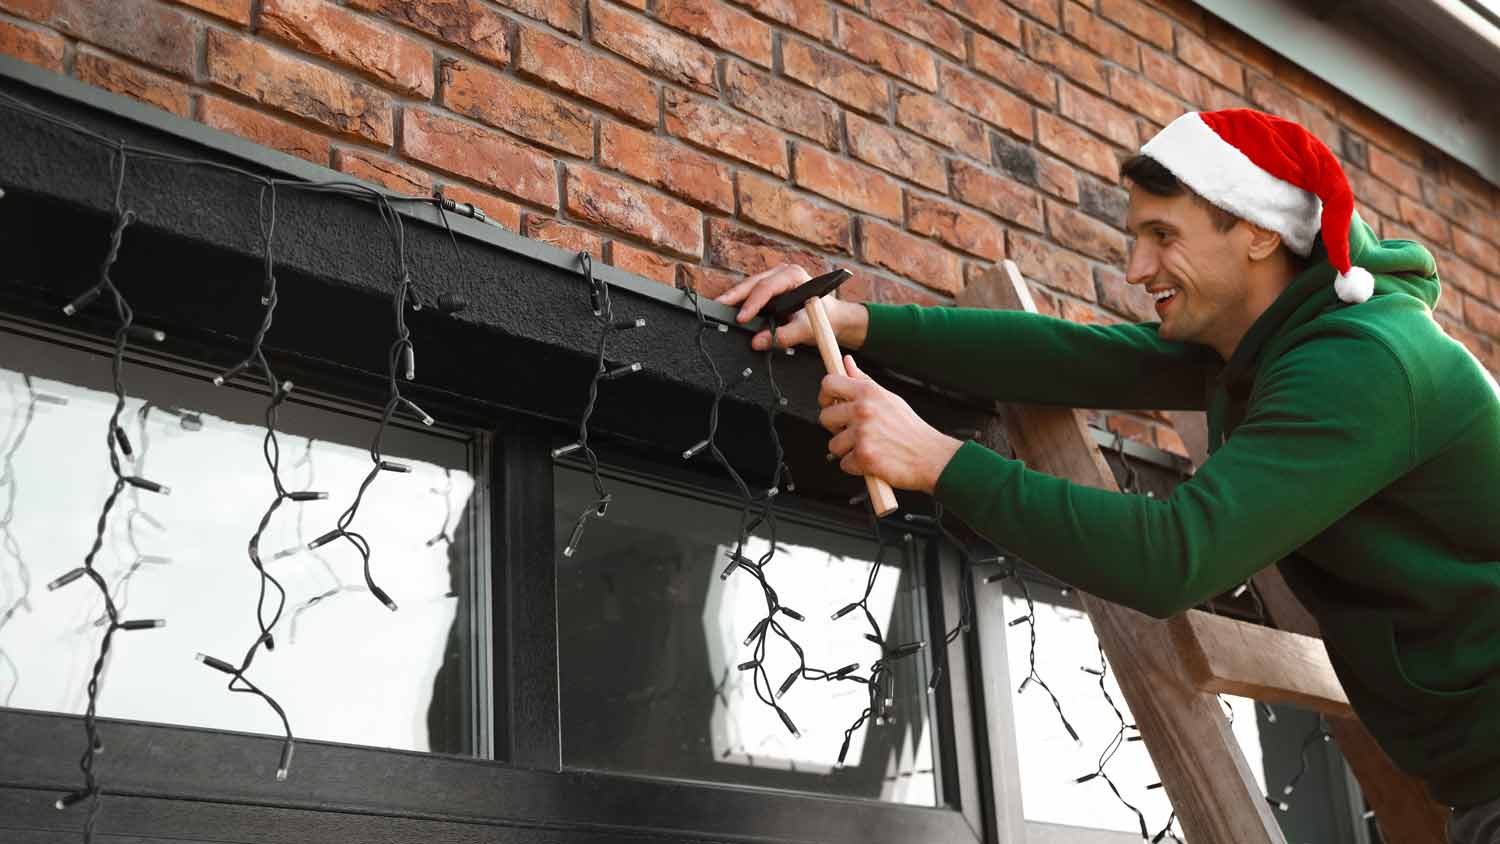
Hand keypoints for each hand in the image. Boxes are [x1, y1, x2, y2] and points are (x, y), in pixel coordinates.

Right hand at [715, 263, 868, 351]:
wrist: (834, 318)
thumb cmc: (825, 318)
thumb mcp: (808, 329)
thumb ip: (784, 336)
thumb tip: (757, 342)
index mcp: (794, 275)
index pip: (767, 287)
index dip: (752, 303)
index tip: (741, 318)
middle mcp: (782, 273)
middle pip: (753, 283)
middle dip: (734, 295)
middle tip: (718, 305)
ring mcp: (774, 280)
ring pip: (749, 287)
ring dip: (735, 298)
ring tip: (718, 308)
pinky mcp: (770, 290)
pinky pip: (752, 294)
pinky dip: (741, 302)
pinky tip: (729, 309)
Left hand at [819, 355, 962, 493]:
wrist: (931, 457)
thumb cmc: (910, 430)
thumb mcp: (889, 398)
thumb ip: (864, 381)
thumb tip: (846, 362)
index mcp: (868, 392)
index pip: (829, 383)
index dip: (825, 395)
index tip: (830, 403)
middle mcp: (863, 410)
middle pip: (824, 417)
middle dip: (835, 428)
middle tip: (852, 432)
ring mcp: (862, 434)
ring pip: (833, 444)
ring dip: (847, 450)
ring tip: (868, 447)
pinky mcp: (864, 456)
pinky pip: (844, 463)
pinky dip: (856, 466)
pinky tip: (872, 460)